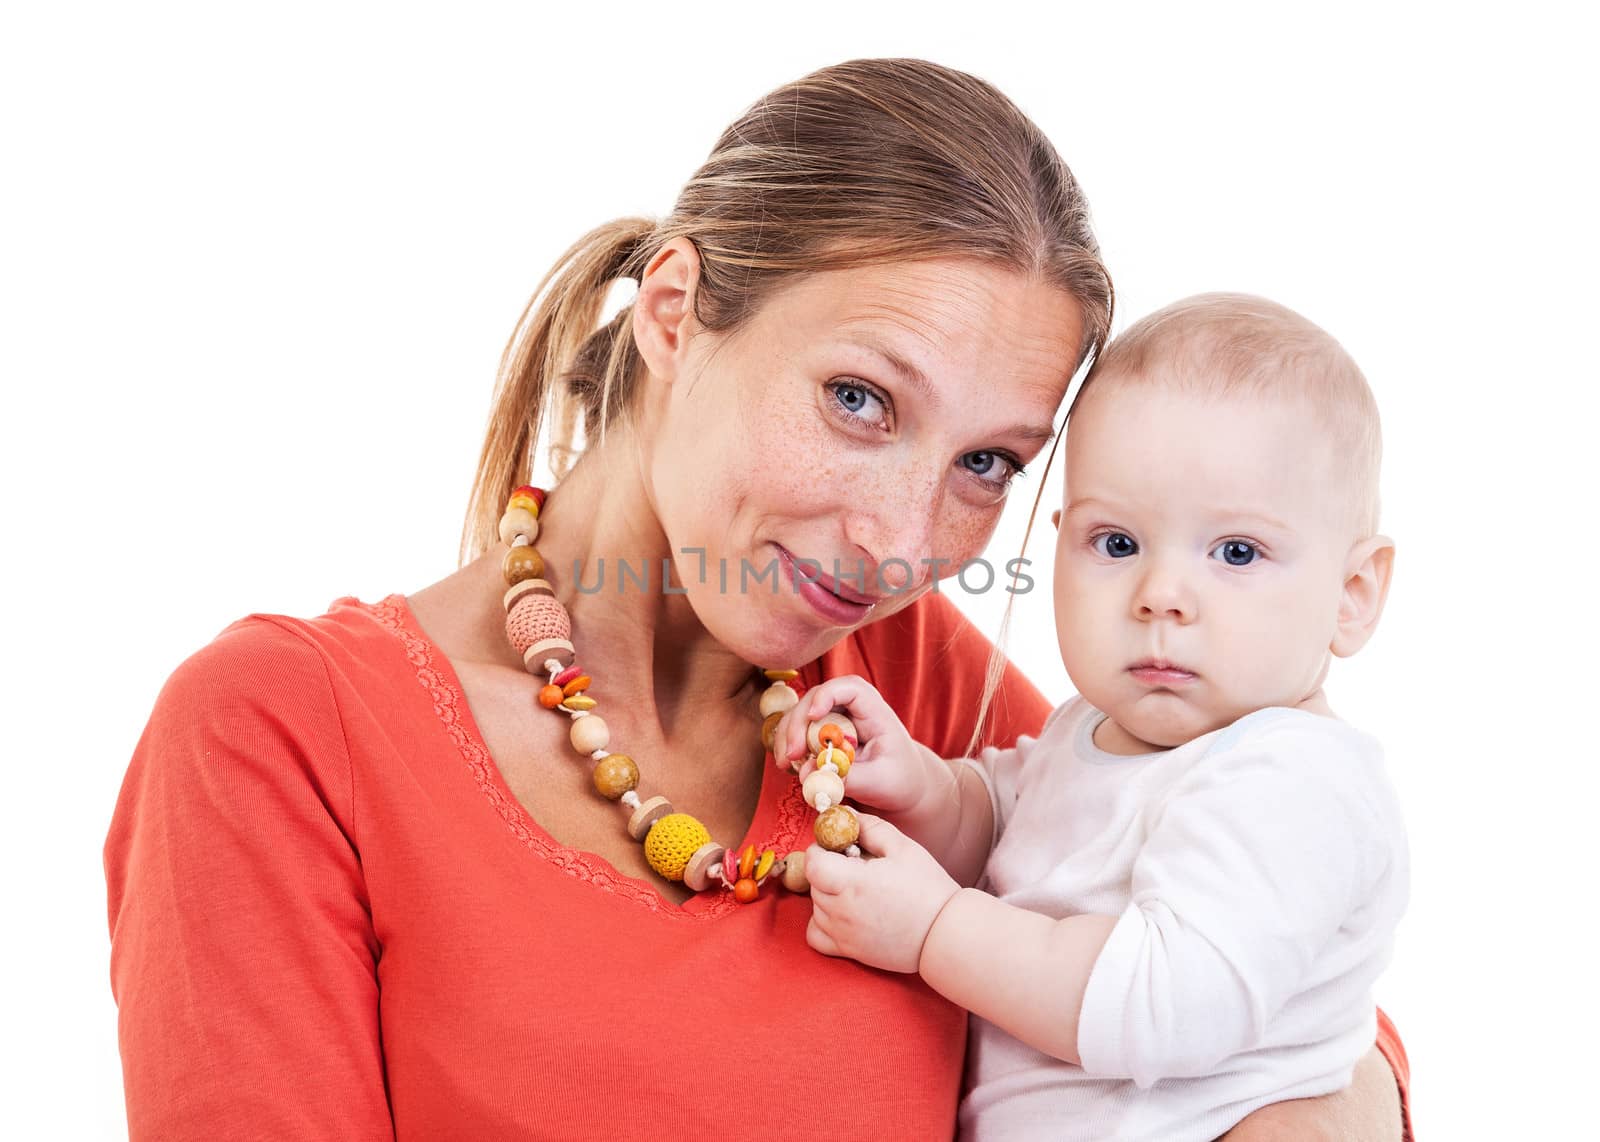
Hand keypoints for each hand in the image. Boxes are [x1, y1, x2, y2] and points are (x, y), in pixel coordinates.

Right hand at [772, 674, 947, 816]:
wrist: (901, 786)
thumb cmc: (898, 779)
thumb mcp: (878, 783)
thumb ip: (846, 778)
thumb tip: (806, 773)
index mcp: (874, 711)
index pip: (850, 688)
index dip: (827, 695)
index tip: (813, 717)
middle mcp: (851, 708)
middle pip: (816, 698)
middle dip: (798, 724)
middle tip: (791, 755)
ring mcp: (833, 718)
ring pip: (800, 714)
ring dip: (787, 736)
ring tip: (785, 765)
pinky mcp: (820, 733)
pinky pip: (797, 732)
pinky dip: (788, 746)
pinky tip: (789, 766)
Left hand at [805, 813, 960, 972]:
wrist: (943, 934)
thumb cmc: (927, 888)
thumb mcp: (903, 847)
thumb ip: (871, 827)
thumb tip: (846, 815)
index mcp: (854, 881)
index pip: (813, 863)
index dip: (821, 850)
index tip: (838, 848)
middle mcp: (842, 910)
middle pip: (813, 882)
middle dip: (827, 869)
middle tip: (855, 868)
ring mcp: (842, 933)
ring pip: (815, 906)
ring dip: (827, 894)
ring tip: (856, 891)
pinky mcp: (847, 951)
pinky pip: (815, 934)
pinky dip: (821, 922)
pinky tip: (842, 913)